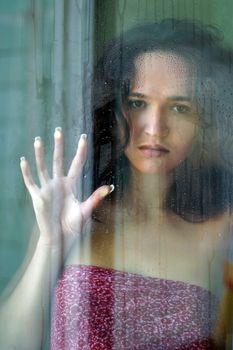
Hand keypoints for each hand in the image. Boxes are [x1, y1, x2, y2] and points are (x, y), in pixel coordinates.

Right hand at [20, 128, 112, 253]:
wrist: (60, 237)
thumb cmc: (73, 225)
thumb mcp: (86, 209)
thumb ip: (96, 197)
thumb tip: (111, 186)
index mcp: (71, 184)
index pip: (77, 163)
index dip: (80, 150)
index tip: (83, 137)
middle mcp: (59, 183)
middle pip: (58, 160)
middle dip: (59, 145)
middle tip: (58, 129)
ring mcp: (47, 188)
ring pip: (43, 167)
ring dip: (40, 154)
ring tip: (38, 140)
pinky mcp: (38, 197)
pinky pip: (31, 182)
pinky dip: (26, 172)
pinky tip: (23, 161)